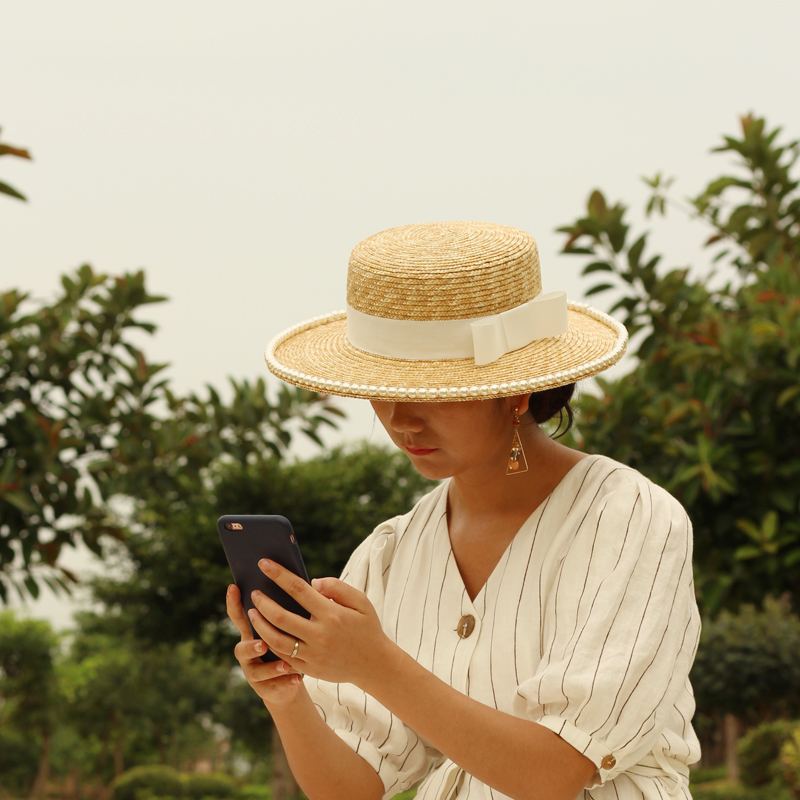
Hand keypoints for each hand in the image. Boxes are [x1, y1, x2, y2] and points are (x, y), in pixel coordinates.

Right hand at [225, 583, 303, 707]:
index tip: (233, 587)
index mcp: (252, 633)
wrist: (287, 681)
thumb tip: (299, 584)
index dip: (233, 603)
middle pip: (242, 649)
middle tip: (262, 644)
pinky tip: (296, 679)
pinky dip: (285, 683)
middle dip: (251, 646)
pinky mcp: (264, 689)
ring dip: (270, 668)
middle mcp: (248, 653)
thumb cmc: (289, 644)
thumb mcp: (287, 627)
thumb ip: (287, 610)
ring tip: (285, 666)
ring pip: (256, 672)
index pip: (239, 617)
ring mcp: (253, 672)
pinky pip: (273, 687)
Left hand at [248, 559, 393, 686]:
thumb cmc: (367, 627)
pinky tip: (263, 632)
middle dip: (263, 602)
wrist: (374, 665)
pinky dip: (270, 643)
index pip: (298, 589)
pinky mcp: (309, 669)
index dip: (279, 575)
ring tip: (252, 612)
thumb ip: (337, 587)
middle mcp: (320, 635)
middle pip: (281, 617)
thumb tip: (313, 582)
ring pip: (276, 639)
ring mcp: (313, 655)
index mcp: (331, 614)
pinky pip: (283, 656)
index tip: (264, 564)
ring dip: (260, 624)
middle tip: (254, 592)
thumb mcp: (361, 602)